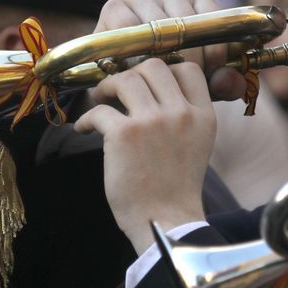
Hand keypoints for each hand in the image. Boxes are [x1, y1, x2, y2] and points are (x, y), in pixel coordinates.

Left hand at [74, 59, 213, 252]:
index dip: (164, 69)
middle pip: (153, 66)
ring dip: (107, 87)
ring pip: (126, 79)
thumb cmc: (175, 188)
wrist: (165, 221)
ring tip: (99, 100)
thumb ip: (183, 116)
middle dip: (131, 74)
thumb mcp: (196, 144)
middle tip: (116, 89)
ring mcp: (152, 122)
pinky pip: (99, 110)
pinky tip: (84, 129)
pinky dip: (86, 119)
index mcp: (202, 116)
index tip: (146, 82)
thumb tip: (151, 91)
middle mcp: (180, 113)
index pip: (188, 69)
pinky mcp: (125, 135)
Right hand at [97, 0, 246, 100]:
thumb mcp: (197, 88)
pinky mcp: (116, 6)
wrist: (119, 91)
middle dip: (190, 57)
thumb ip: (220, 85)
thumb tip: (230, 81)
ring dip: (161, 55)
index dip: (215, 47)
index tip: (212, 75)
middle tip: (185, 85)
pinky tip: (136, 69)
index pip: (213, 16)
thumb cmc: (164, 84)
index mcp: (198, 5)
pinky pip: (129, 26)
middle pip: (186, 22)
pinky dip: (133, 48)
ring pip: (159, 26)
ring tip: (160, 80)